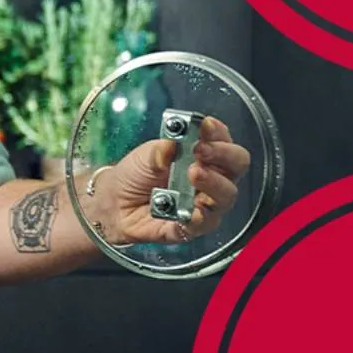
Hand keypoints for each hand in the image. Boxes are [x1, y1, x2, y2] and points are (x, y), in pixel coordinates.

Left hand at [84, 115, 251, 245]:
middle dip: (223, 154)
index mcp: (203, 153)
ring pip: (227, 195)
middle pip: (236, 165)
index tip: (205, 126)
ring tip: (194, 173)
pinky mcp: (193, 226)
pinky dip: (201, 215)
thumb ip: (162, 148)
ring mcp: (205, 202)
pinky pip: (206, 223)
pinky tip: (194, 208)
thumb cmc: (136, 174)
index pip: (223, 139)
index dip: (218, 132)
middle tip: (202, 150)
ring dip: (214, 182)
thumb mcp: (146, 154)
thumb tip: (174, 141)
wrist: (115, 202)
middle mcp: (211, 177)